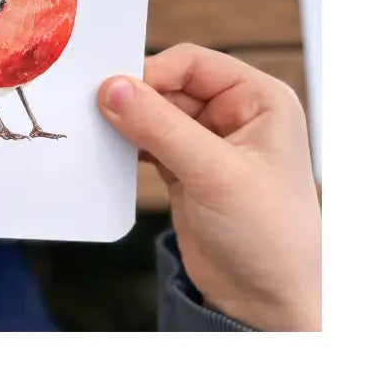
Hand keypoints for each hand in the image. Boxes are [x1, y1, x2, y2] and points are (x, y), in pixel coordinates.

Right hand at [98, 44, 320, 330]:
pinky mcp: (187, 170)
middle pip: (168, 86)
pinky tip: (111, 156)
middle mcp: (236, 114)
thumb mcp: (215, 174)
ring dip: (129, 124)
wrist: (269, 304)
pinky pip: (148, 143)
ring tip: (101, 137)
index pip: (192, 63)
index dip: (152, 74)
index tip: (113, 93)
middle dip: (135, 101)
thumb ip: (161, 127)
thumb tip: (112, 88)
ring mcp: (209, 143)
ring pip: (154, 114)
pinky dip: (128, 147)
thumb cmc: (269, 236)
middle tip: (98, 115)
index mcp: (259, 99)